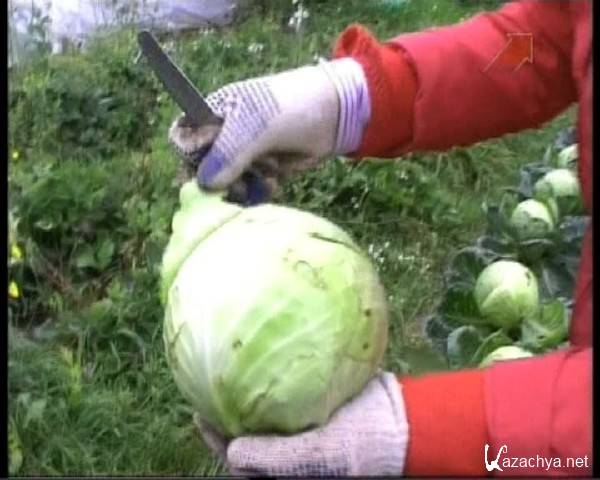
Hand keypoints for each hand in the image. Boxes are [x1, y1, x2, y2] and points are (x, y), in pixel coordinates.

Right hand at [169, 58, 369, 200]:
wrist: (335, 116)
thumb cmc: (291, 108)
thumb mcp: (256, 125)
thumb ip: (229, 152)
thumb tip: (204, 184)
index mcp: (213, 114)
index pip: (183, 139)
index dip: (189, 158)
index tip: (203, 174)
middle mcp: (223, 136)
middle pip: (203, 170)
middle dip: (219, 181)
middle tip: (239, 183)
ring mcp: (243, 156)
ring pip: (226, 185)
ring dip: (243, 188)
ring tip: (266, 179)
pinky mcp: (261, 171)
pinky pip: (248, 191)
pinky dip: (258, 192)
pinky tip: (273, 184)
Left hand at [194, 372, 407, 476]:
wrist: (401, 423)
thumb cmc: (360, 447)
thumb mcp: (316, 456)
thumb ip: (274, 457)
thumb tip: (231, 452)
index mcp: (287, 468)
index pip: (242, 459)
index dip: (217, 440)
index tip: (199, 415)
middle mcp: (291, 448)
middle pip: (250, 434)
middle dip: (227, 415)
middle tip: (206, 389)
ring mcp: (303, 425)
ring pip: (266, 413)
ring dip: (247, 396)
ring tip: (227, 372)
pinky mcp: (316, 404)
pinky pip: (287, 394)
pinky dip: (272, 382)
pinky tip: (263, 359)